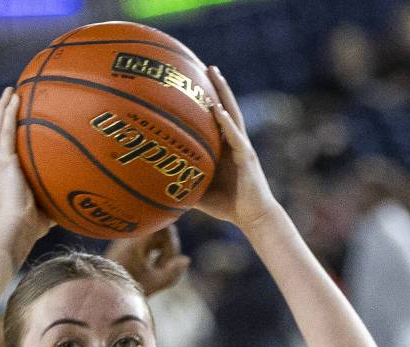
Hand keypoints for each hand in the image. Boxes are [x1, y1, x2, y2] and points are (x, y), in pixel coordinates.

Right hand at [0, 87, 52, 243]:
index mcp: (6, 178)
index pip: (6, 151)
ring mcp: (0, 163)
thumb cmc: (33, 228)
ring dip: (3, 108)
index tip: (14, 122)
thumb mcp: (46, 212)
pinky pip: (5, 131)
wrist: (18, 229)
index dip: (9, 136)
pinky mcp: (4, 162)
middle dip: (3, 115)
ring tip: (10, 90)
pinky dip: (8, 113)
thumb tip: (74, 203)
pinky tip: (14, 97)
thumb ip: (56, 202)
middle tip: (10, 97)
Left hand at [105, 225, 190, 295]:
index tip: (171, 257)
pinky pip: (147, 243)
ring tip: (158, 270)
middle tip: (164, 268)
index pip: (164, 224)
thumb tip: (186, 260)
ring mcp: (129, 240)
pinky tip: (152, 269)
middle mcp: (132, 235)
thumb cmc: (126, 289)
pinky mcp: (127, 247)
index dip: (172, 239)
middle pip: (161, 230)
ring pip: (155, 238)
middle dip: (168, 248)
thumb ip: (173, 273)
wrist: (100, 293)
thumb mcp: (153, 283)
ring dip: (162, 252)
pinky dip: (154, 253)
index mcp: (137, 239)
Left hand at [193, 67, 276, 228]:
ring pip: (232, 114)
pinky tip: (219, 110)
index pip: (215, 119)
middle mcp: (233, 142)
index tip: (194, 81)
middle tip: (205, 65)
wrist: (252, 217)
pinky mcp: (247, 157)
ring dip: (223, 93)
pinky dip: (227, 123)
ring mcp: (242, 147)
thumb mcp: (199, 194)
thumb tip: (156, 187)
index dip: (206, 100)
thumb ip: (183, 185)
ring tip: (214, 73)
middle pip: (225, 107)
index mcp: (223, 148)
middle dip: (216, 86)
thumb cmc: (227, 206)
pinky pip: (235, 137)